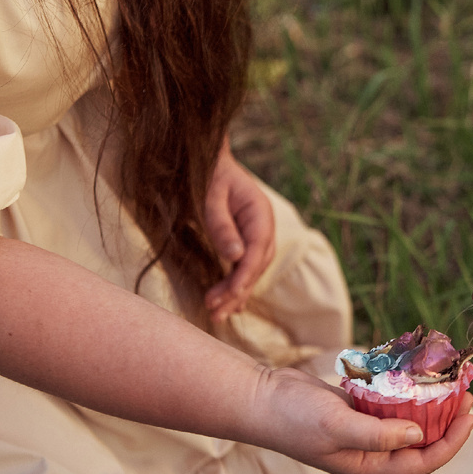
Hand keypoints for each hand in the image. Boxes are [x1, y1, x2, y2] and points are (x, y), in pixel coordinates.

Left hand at [204, 138, 275, 322]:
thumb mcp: (210, 195)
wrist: (209, 158)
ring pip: (252, 271)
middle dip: (237, 292)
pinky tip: (227, 303)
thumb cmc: (208, 173)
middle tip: (215, 312)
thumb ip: (221, 225)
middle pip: (256, 266)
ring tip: (217, 315)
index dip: (243, 277)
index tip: (227, 295)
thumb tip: (235, 257)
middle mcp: (264, 228)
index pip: (257, 252)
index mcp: (260, 214)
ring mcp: (257, 235)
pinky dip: (235, 286)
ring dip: (236, 294)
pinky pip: (244, 267)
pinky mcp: (245, 241)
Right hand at [248, 366, 472, 473]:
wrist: (261, 398)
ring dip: (430, 404)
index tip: (469, 419)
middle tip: (467, 396)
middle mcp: (370, 451)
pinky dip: (406, 391)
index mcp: (369, 466)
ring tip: (450, 383)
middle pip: (420, 442)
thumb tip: (419, 434)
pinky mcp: (356, 408)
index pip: (421, 462)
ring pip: (407, 420)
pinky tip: (418, 374)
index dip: (450, 444)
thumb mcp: (338, 427)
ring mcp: (363, 429)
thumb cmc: (294, 419)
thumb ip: (378, 435)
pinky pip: (390, 402)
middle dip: (447, 423)